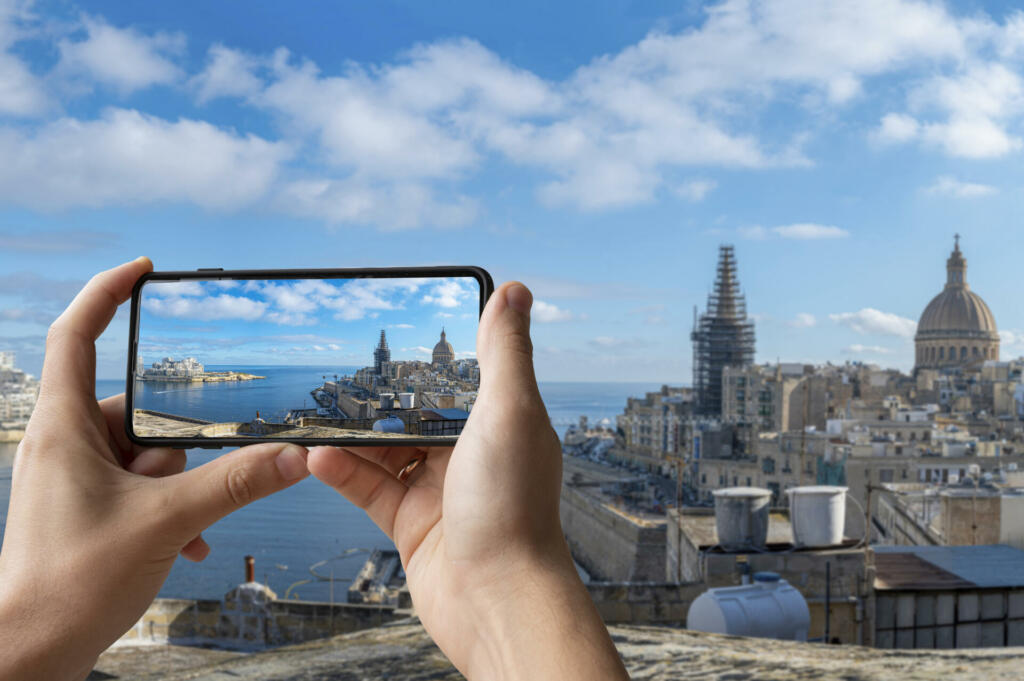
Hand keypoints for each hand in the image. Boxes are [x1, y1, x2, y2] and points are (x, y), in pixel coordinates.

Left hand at [0, 258, 310, 680]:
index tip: (144, 271)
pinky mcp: (84, 507)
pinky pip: (137, 487)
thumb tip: (289, 457)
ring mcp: (72, 478)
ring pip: (144, 455)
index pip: (78, 335)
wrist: (27, 654)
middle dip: (174, 450)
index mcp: (64, 428)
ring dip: (176, 490)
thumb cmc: (67, 586)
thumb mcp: (165, 522)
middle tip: (177, 493)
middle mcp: (63, 445)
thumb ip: (234, 483)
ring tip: (179, 532)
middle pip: (135, 410)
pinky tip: (184, 544)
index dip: (108, 294)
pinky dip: (166, 509)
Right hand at [307, 282, 627, 679]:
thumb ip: (504, 351)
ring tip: (318, 410)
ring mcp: (439, 489)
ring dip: (353, 434)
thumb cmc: (513, 505)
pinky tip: (316, 456)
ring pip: (386, 449)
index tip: (396, 329)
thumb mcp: (509, 412)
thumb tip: (515, 290)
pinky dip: (343, 471)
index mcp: (502, 423)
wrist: (497, 600)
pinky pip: (369, 487)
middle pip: (416, 412)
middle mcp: (472, 454)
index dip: (430, 355)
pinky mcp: (410, 523)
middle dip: (380, 395)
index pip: (461, 376)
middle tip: (340, 370)